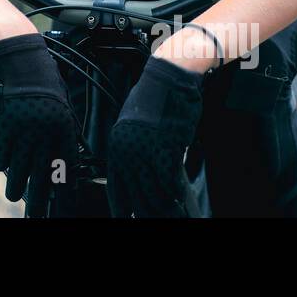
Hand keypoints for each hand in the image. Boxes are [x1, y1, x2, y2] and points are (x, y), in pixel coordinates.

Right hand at [0, 33, 79, 208]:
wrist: (14, 52)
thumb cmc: (39, 73)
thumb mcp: (60, 100)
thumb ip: (62, 129)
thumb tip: (63, 156)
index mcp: (62, 127)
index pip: (65, 170)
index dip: (64, 192)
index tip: (63, 206)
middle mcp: (43, 134)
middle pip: (42, 180)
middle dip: (40, 203)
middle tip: (38, 217)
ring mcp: (20, 133)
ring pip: (18, 174)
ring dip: (16, 188)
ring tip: (15, 196)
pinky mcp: (0, 128)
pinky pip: (0, 157)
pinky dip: (2, 163)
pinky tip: (5, 165)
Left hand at [106, 56, 205, 217]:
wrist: (170, 77)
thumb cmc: (157, 99)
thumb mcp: (137, 127)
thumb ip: (137, 152)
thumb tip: (144, 177)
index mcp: (116, 147)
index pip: (116, 190)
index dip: (122, 210)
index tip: (127, 219)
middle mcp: (125, 151)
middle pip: (136, 197)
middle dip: (148, 212)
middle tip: (160, 217)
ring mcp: (144, 152)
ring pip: (154, 194)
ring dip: (165, 208)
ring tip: (174, 214)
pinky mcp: (164, 149)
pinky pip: (169, 183)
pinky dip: (175, 193)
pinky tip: (180, 199)